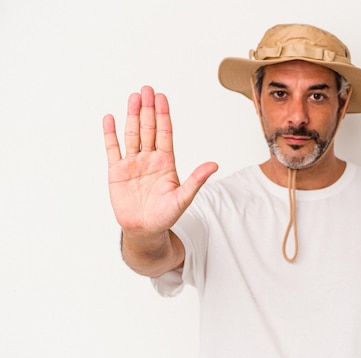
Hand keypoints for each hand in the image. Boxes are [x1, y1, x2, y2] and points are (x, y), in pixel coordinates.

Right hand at [103, 86, 217, 234]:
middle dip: (147, 109)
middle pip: (148, 128)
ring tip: (133, 97)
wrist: (144, 229)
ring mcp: (132, 163)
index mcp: (166, 162)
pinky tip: (110, 118)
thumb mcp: (184, 198)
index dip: (163, 115)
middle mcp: (149, 158)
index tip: (161, 97)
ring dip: (131, 116)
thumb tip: (214, 165)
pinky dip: (110, 134)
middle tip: (147, 89)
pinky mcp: (117, 171)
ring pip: (132, 134)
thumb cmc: (165, 215)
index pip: (165, 133)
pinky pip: (112, 149)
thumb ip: (196, 180)